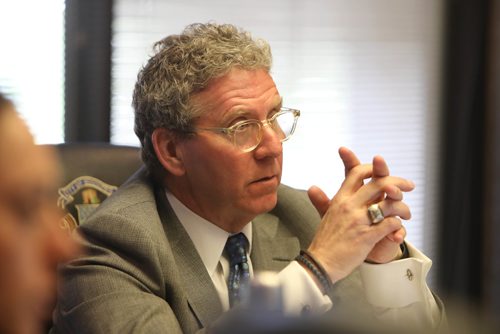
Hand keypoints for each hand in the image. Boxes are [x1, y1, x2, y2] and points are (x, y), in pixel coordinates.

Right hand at [306, 147, 413, 283]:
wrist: (321, 263)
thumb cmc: (325, 241)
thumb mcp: (324, 216)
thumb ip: (322, 200)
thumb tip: (312, 188)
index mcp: (340, 199)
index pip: (358, 173)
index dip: (374, 168)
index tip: (384, 173)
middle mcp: (349, 206)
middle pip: (379, 183)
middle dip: (398, 182)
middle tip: (409, 185)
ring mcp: (358, 221)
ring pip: (389, 203)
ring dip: (402, 207)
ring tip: (405, 214)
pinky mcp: (367, 236)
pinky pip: (390, 224)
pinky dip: (398, 224)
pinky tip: (397, 228)